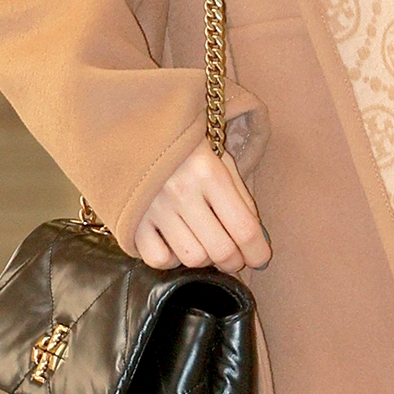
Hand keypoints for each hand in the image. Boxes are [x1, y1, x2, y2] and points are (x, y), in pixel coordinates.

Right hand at [134, 140, 269, 273]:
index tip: (260, 259)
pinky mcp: (132, 220)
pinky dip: (172, 260)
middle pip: (220, 250)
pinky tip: (177, 246)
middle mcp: (181, 191)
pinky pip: (158, 259)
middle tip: (236, 257)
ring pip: (192, 258)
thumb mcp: (221, 160)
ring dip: (206, 260)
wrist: (137, 132)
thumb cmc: (188, 148)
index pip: (244, 228)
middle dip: (235, 261)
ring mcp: (154, 208)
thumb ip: (241, 198)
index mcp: (209, 173)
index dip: (258, 252)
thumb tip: (257, 240)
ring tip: (206, 246)